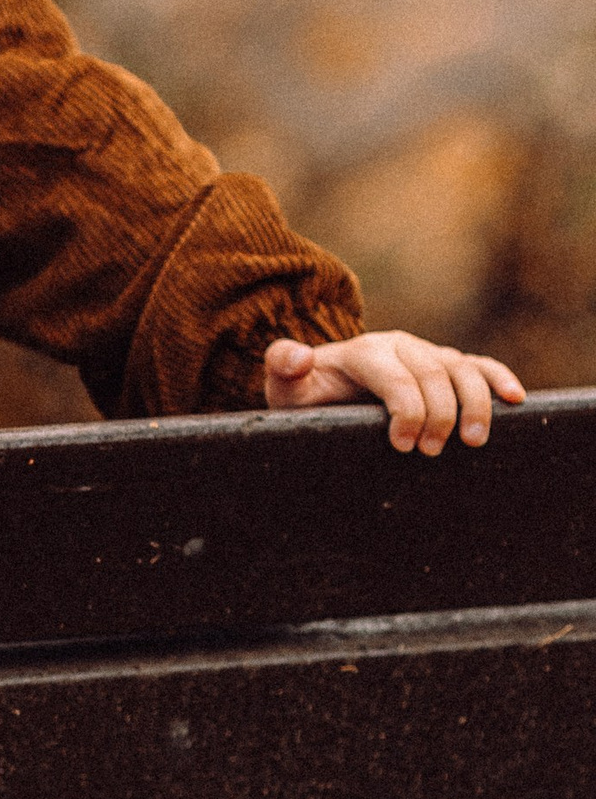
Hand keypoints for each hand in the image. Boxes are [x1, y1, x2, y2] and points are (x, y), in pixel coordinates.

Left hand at [265, 329, 523, 452]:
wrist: (325, 392)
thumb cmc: (308, 397)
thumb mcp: (287, 389)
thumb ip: (283, 368)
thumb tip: (298, 356)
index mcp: (363, 351)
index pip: (394, 375)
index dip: (406, 410)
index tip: (404, 445)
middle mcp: (399, 345)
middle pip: (433, 372)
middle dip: (439, 414)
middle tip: (432, 452)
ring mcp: (426, 353)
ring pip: (462, 368)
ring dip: (475, 403)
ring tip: (473, 441)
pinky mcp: (446, 366)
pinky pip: (479, 365)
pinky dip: (499, 378)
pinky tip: (514, 400)